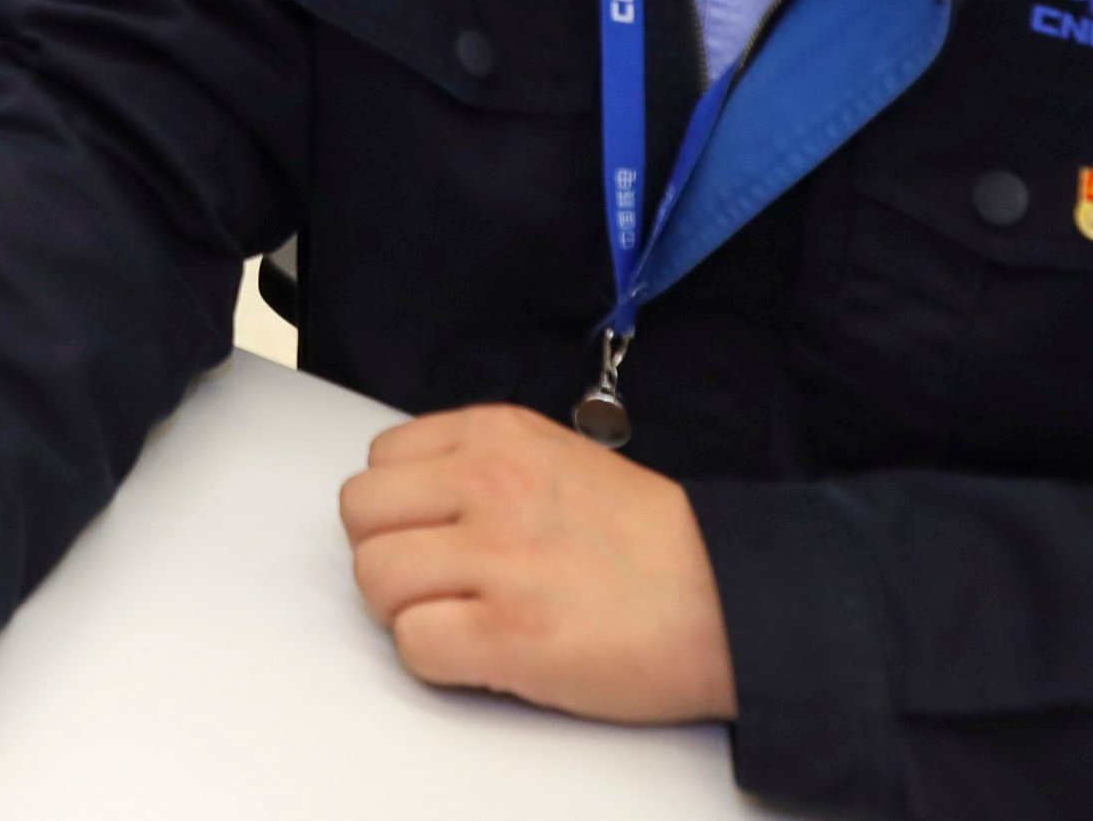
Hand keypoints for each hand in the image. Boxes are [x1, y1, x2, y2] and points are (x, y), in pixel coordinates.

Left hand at [337, 404, 736, 723]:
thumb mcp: (559, 460)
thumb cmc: (656, 544)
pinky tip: (481, 652)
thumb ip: (482, 466)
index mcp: (498, 435)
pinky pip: (412, 644)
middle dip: (388, 554)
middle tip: (436, 581)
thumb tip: (416, 501)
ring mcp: (497, 558)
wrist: (731, 600)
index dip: (398, 509)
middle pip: (360, 515)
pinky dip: (436, 658)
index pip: (380, 462)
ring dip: (406, 609)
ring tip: (462, 617)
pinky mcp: (509, 634)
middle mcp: (489, 484)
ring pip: (374, 578)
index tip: (430, 534)